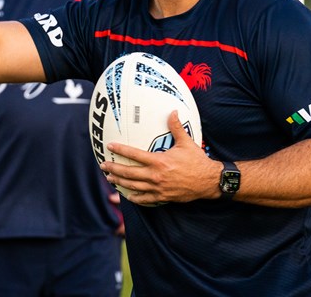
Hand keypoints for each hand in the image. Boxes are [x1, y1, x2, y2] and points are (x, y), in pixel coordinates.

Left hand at [100, 111, 216, 205]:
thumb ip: (176, 127)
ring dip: (120, 183)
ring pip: (133, 187)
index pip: (134, 155)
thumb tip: (173, 111)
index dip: (120, 150)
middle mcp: (155, 176)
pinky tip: (127, 195)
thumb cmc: (197, 161)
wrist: (208, 181)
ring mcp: (158, 188)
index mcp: (159, 161)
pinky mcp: (162, 197)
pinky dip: (134, 197)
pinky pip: (144, 199)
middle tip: (103, 166)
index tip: (109, 147)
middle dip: (113, 169)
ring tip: (110, 179)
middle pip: (129, 173)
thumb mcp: (186, 142)